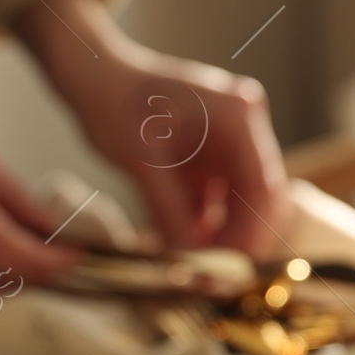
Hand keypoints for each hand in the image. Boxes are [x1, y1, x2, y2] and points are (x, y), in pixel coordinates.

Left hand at [15, 0, 288, 255]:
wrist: (90, 74)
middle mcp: (245, 128)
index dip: (250, 239)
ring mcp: (231, 142)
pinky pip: (221, 201)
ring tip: (192, 268)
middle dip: (238, 243)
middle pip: (261, 201)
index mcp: (238, 118)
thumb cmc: (112, 102)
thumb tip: (192, 268)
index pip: (264, 191)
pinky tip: (182, 245)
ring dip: (221, 239)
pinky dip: (205, 226)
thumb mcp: (141, 164)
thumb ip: (172, 216)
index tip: (224, 274)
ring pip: (242, 206)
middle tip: (210, 280)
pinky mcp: (213, 157)